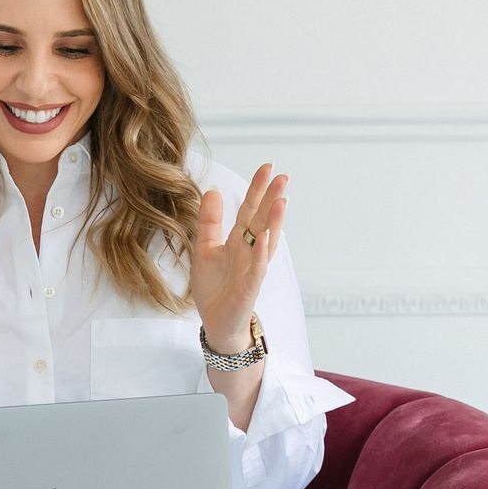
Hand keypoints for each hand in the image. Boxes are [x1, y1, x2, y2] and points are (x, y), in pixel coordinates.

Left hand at [189, 163, 287, 346]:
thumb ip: (209, 221)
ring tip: (281, 200)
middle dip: (271, 199)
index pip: (249, 210)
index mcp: (237, 241)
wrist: (215, 322)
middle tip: (282, 176)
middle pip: (262, 221)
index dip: (257, 189)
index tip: (267, 167)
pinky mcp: (249, 287)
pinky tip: (264, 237)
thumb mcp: (204, 248)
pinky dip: (261, 253)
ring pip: (266, 241)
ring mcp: (252, 268)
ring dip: (274, 222)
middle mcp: (249, 251)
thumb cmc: (214, 287)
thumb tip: (213, 190)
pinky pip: (258, 268)